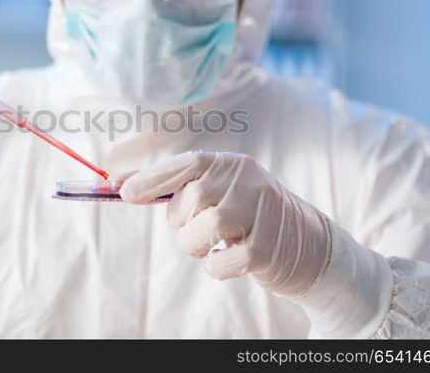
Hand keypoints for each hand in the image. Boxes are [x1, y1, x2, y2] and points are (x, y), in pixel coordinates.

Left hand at [120, 151, 330, 294]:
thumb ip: (177, 186)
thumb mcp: (222, 192)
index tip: (122, 191)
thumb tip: (120, 184)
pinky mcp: (267, 250)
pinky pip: (217, 263)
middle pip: (190, 199)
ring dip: (194, 245)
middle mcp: (249, 183)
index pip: (188, 163)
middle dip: (180, 220)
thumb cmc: (249, 217)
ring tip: (212, 245)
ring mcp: (260, 215)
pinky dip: (214, 267)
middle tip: (198, 227)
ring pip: (200, 230)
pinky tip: (231, 261)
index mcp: (234, 165)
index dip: (152, 177)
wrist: (309, 246)